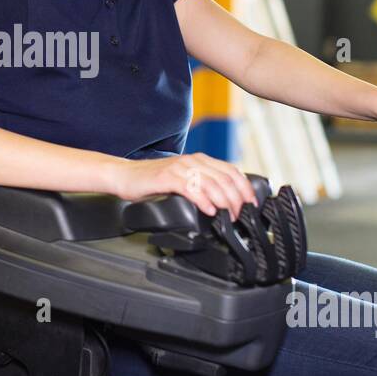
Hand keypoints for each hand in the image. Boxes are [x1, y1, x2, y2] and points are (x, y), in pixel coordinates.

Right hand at [108, 152, 258, 219]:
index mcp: (199, 160)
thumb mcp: (183, 179)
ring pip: (211, 183)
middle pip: (224, 178)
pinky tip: (209, 210)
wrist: (125, 176)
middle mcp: (192, 161)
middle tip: (239, 215)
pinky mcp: (167, 177)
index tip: (251, 204)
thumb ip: (201, 184)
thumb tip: (224, 200)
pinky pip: (191, 188)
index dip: (244, 188)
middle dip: (236, 199)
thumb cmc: (152, 181)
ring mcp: (179, 168)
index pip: (231, 170)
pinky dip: (204, 200)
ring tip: (227, 216)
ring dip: (224, 201)